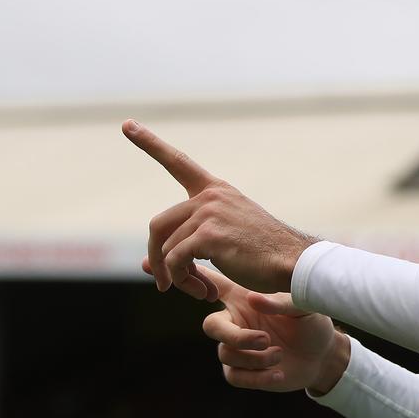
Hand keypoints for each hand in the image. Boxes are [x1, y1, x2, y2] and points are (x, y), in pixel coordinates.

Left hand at [124, 119, 317, 294]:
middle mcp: (210, 196)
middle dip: (156, 257)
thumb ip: (191, 240)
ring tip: (197, 291)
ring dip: (176, 277)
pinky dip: (183, 281)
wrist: (292, 261)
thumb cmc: (262, 253)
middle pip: (157, 225)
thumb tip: (146, 264)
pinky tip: (203, 292)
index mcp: (215, 190)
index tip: (126, 125)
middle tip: (164, 284)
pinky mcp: (208, 235)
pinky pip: (175, 261)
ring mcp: (209, 213)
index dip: (149, 143)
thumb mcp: (227, 234)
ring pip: (166, 249)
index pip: (178, 162)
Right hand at [145, 260, 346, 392]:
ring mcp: (237, 348)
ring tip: (281, 354)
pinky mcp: (244, 372)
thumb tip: (255, 301)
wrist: (323, 353)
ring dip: (255, 358)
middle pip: (211, 327)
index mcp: (243, 299)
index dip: (181, 272)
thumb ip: (283, 301)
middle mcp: (235, 321)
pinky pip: (235, 377)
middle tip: (267, 340)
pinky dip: (258, 377)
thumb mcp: (305, 307)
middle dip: (236, 337)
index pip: (208, 282)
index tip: (146, 262)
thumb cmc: (311, 322)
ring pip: (225, 354)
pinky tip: (280, 373)